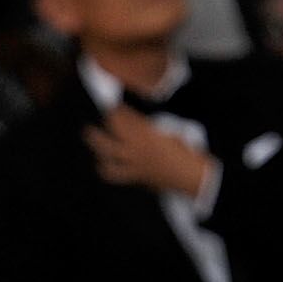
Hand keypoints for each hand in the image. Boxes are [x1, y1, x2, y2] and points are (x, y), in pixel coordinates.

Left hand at [86, 107, 217, 199]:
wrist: (189, 174)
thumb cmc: (184, 150)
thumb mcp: (171, 130)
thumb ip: (150, 126)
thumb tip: (138, 122)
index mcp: (144, 132)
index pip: (121, 118)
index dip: (116, 110)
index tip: (114, 105)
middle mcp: (134, 148)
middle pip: (107, 136)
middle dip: (98, 129)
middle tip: (95, 123)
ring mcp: (132, 163)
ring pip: (106, 155)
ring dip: (98, 147)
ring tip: (93, 140)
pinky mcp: (134, 176)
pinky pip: (114, 174)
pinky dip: (106, 168)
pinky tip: (103, 164)